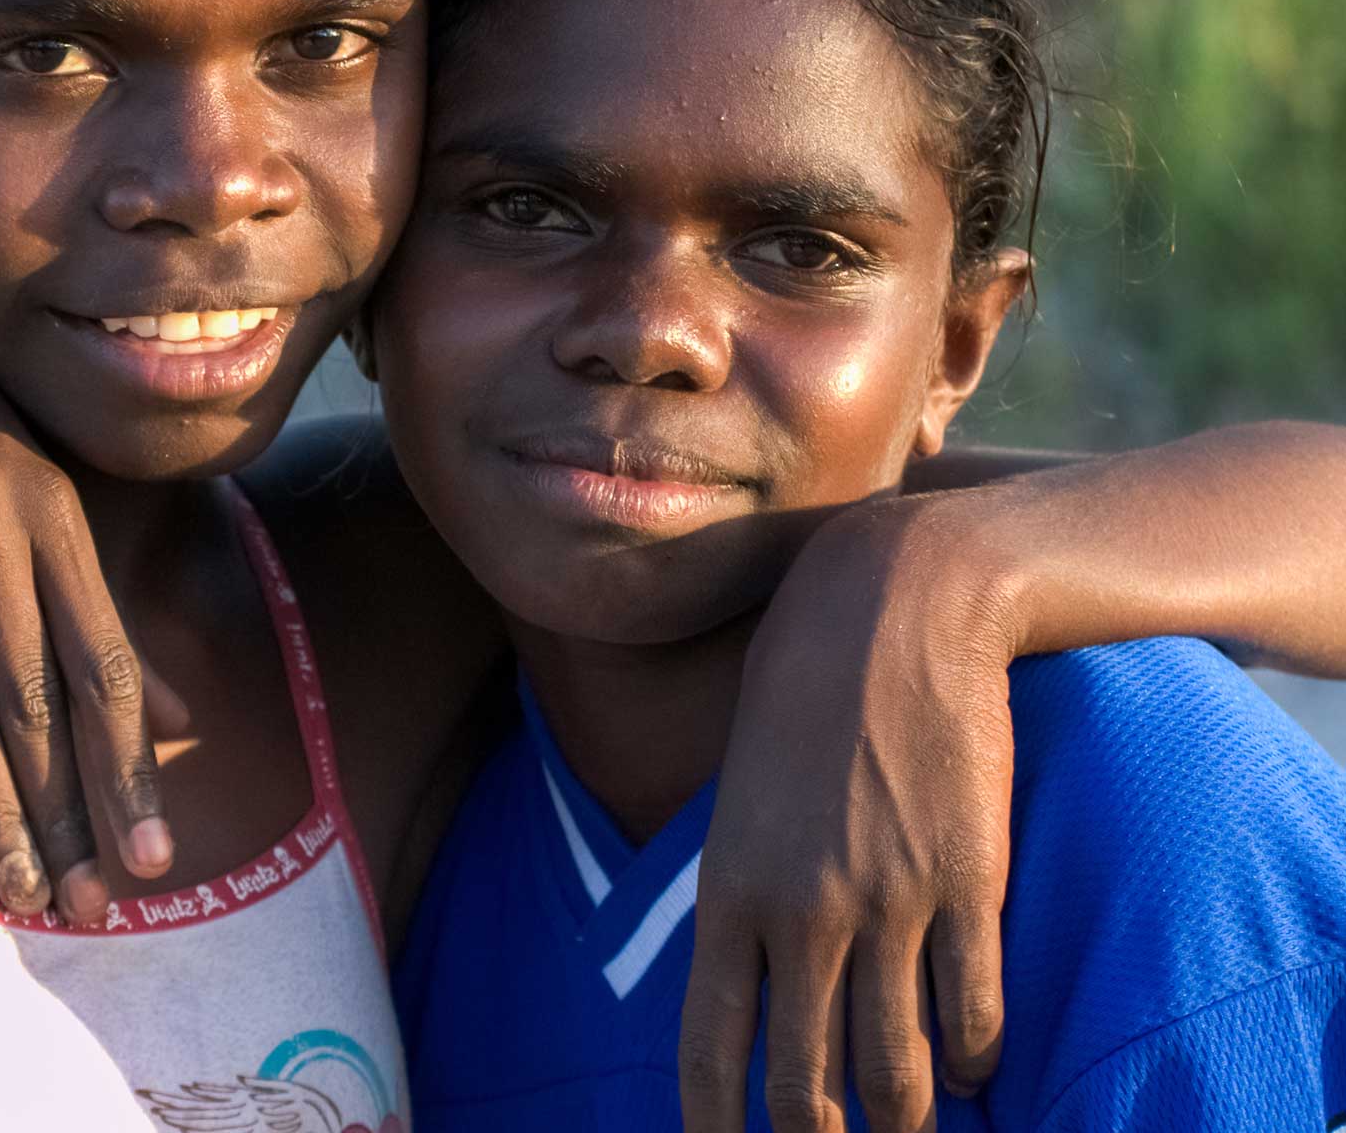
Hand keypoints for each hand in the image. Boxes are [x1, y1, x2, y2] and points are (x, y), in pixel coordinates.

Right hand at [0, 276, 185, 922]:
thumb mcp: (48, 491)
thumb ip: (105, 603)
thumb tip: (183, 714)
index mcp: (55, 513)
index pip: (105, 666)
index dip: (131, 771)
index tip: (153, 862)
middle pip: (35, 702)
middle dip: (67, 816)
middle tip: (88, 910)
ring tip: (21, 890)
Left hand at [677, 492, 1021, 1132]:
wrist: (896, 604)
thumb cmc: (803, 679)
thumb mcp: (742, 782)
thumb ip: (746, 879)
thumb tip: (751, 970)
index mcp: (731, 885)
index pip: (709, 1046)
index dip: (716, 1126)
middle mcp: (803, 911)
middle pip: (808, 1087)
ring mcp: (889, 903)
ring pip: (900, 1073)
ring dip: (906, 1118)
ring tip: (910, 1129)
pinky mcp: (967, 884)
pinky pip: (973, 1012)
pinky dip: (975, 1055)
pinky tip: (975, 1063)